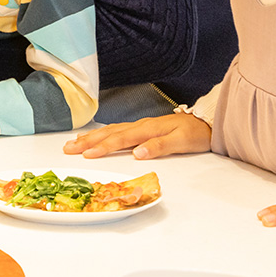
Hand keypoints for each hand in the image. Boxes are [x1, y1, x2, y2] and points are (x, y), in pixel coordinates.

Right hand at [64, 112, 210, 159]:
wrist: (208, 121)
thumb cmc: (196, 134)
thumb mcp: (181, 142)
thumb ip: (159, 147)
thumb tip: (137, 153)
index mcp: (147, 130)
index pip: (120, 139)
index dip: (102, 147)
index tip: (86, 154)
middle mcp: (140, 126)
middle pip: (109, 133)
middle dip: (87, 141)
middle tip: (68, 148)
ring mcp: (140, 125)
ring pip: (110, 130)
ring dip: (90, 136)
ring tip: (73, 142)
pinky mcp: (142, 127)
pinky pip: (116, 129)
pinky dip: (102, 132)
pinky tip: (94, 134)